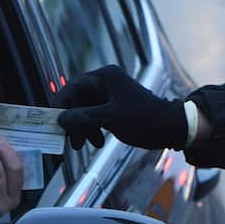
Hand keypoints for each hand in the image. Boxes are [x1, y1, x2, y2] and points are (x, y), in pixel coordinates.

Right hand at [55, 65, 186, 150]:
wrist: (170, 128)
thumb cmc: (143, 119)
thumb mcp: (109, 118)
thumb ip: (82, 117)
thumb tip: (59, 118)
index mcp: (106, 77)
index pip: (73, 87)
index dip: (60, 105)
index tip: (53, 123)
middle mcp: (106, 82)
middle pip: (77, 100)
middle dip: (72, 121)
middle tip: (69, 141)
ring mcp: (110, 95)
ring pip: (84, 111)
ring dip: (81, 128)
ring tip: (82, 146)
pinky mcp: (114, 108)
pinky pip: (94, 117)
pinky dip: (92, 130)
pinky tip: (96, 143)